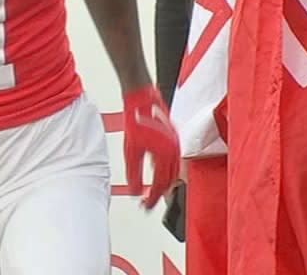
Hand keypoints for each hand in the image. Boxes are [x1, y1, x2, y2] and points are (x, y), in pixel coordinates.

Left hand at [122, 86, 181, 207]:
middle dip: (159, 193)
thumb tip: (135, 191)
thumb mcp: (131, 151)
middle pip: (170, 181)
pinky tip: (156, 170)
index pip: (160, 186)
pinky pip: (174, 160)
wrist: (141, 99)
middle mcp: (174, 151)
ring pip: (174, 172)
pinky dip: (167, 170)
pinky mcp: (173, 138)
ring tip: (153, 190)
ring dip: (164, 183)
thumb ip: (134, 173)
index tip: (145, 206)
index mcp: (165, 156)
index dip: (152, 199)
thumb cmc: (136, 119)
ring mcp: (175, 144)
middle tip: (148, 201)